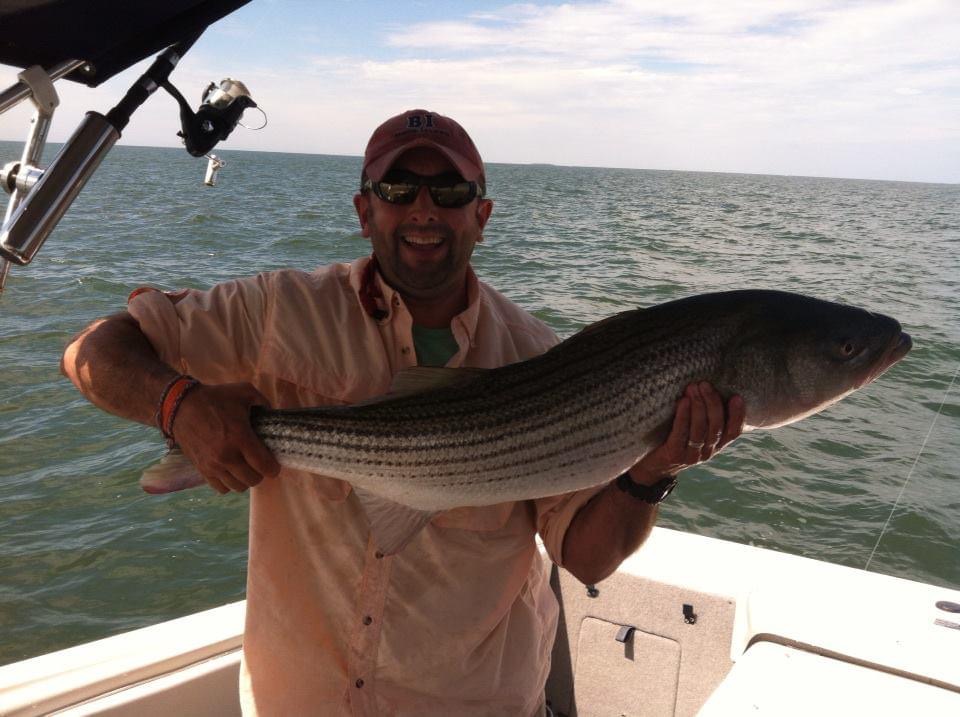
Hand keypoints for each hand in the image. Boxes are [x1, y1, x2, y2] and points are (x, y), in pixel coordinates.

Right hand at [171, 382, 280, 493]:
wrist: (181, 406)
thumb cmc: (216, 398)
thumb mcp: (244, 391)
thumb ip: (263, 402)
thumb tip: (273, 414)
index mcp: (240, 437)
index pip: (264, 465)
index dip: (273, 468)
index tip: (274, 464)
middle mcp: (227, 455)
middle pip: (253, 480)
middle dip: (260, 473)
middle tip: (259, 463)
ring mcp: (213, 465)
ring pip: (238, 486)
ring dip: (244, 479)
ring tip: (244, 467)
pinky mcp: (201, 469)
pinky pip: (221, 488)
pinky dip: (229, 483)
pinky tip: (230, 471)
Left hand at [628, 382, 744, 483]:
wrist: (651, 467)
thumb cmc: (674, 440)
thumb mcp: (693, 431)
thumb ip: (704, 418)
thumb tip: (709, 388)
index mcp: (716, 446)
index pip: (733, 432)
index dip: (737, 416)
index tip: (737, 397)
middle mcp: (707, 452)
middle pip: (715, 427)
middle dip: (712, 403)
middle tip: (705, 385)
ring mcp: (691, 455)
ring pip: (700, 430)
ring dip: (698, 407)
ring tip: (693, 389)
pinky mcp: (674, 454)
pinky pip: (681, 433)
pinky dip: (683, 416)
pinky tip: (683, 402)